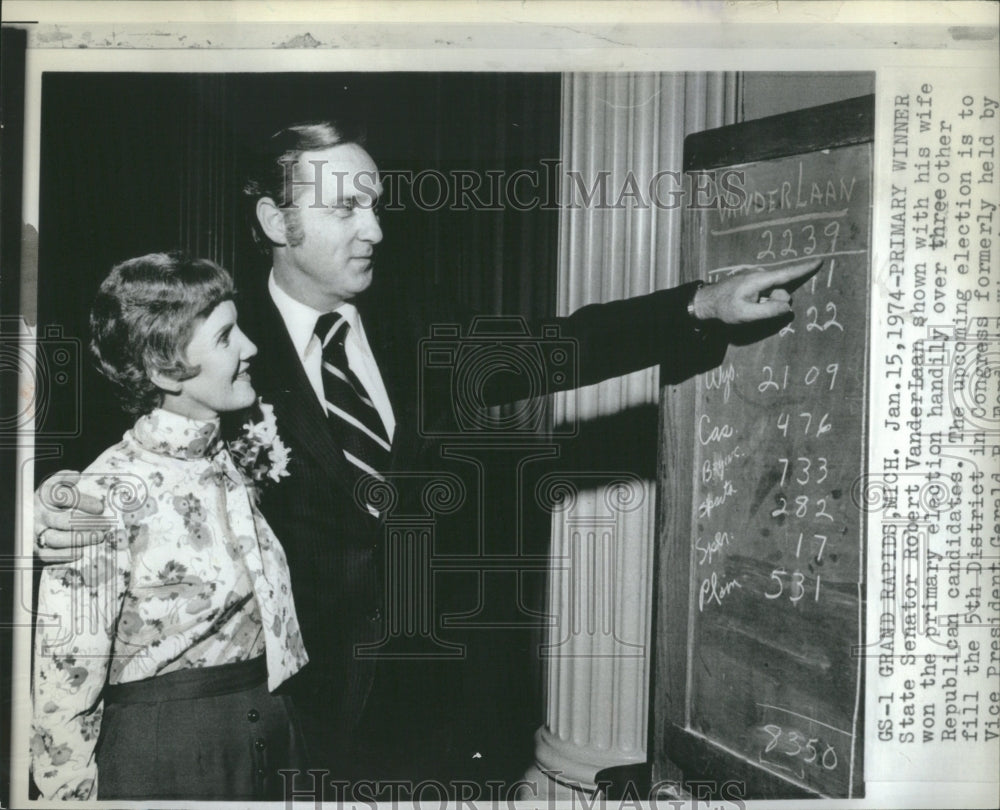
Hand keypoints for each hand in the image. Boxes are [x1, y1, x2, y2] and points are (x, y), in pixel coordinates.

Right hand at [34, 471, 104, 562]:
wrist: (28, 520)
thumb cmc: (50, 501)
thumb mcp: (53, 486)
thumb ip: (64, 479)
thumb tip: (76, 476)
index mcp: (43, 497)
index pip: (62, 497)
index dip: (82, 502)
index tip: (100, 507)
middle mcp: (38, 515)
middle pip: (61, 520)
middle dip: (86, 523)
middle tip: (106, 524)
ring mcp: (35, 532)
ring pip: (56, 539)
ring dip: (80, 539)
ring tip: (100, 536)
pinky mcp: (36, 549)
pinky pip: (48, 555)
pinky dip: (65, 555)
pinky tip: (82, 552)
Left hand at [692, 259, 821, 323]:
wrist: (706, 302)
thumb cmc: (724, 308)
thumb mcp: (746, 315)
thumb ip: (769, 311)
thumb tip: (787, 307)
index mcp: (759, 279)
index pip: (786, 274)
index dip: (804, 269)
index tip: (820, 261)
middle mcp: (760, 276)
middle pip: (781, 291)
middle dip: (776, 303)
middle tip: (755, 310)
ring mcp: (756, 279)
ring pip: (774, 295)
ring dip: (766, 304)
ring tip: (748, 308)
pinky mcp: (753, 284)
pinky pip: (766, 295)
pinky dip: (762, 303)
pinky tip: (748, 305)